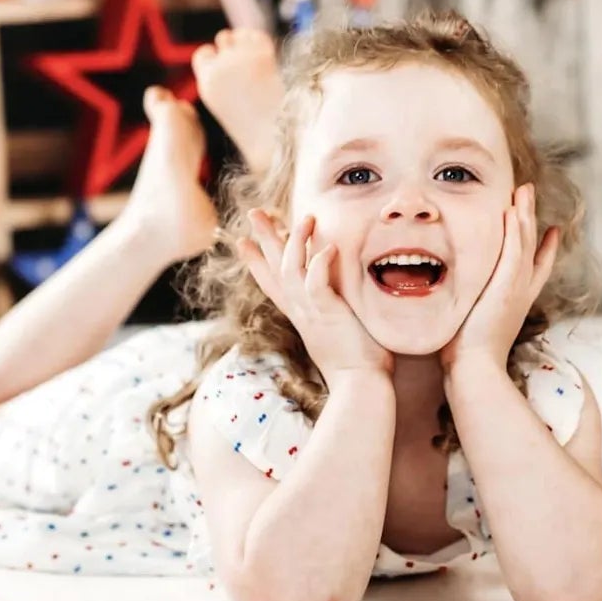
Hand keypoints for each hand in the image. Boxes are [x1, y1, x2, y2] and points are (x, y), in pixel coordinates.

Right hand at [238, 210, 391, 380]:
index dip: (257, 262)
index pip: (273, 283)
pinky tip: (329, 247)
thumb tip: (343, 303)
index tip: (243, 241)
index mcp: (301, 316)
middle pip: (275, 269)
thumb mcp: (338, 334)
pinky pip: (316, 283)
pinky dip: (319, 263)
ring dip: (296, 241)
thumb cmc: (357, 367)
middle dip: (264, 239)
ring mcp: (311, 313)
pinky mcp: (327, 315)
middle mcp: (301, 312)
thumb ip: (334, 315)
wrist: (358, 388)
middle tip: (254, 212)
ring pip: (291, 269)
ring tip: (306, 217)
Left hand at [442, 184, 559, 373]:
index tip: (552, 232)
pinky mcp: (506, 287)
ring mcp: (516, 289)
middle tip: (531, 196)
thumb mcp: (472, 327)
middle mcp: (522, 292)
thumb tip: (451, 306)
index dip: (545, 250)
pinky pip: (514, 250)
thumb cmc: (466, 358)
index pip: (536, 269)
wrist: (474, 370)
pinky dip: (516, 230)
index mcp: (516, 302)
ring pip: (525, 244)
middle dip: (532, 221)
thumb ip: (469, 311)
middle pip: (532, 248)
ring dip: (525, 215)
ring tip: (524, 191)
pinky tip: (514, 210)